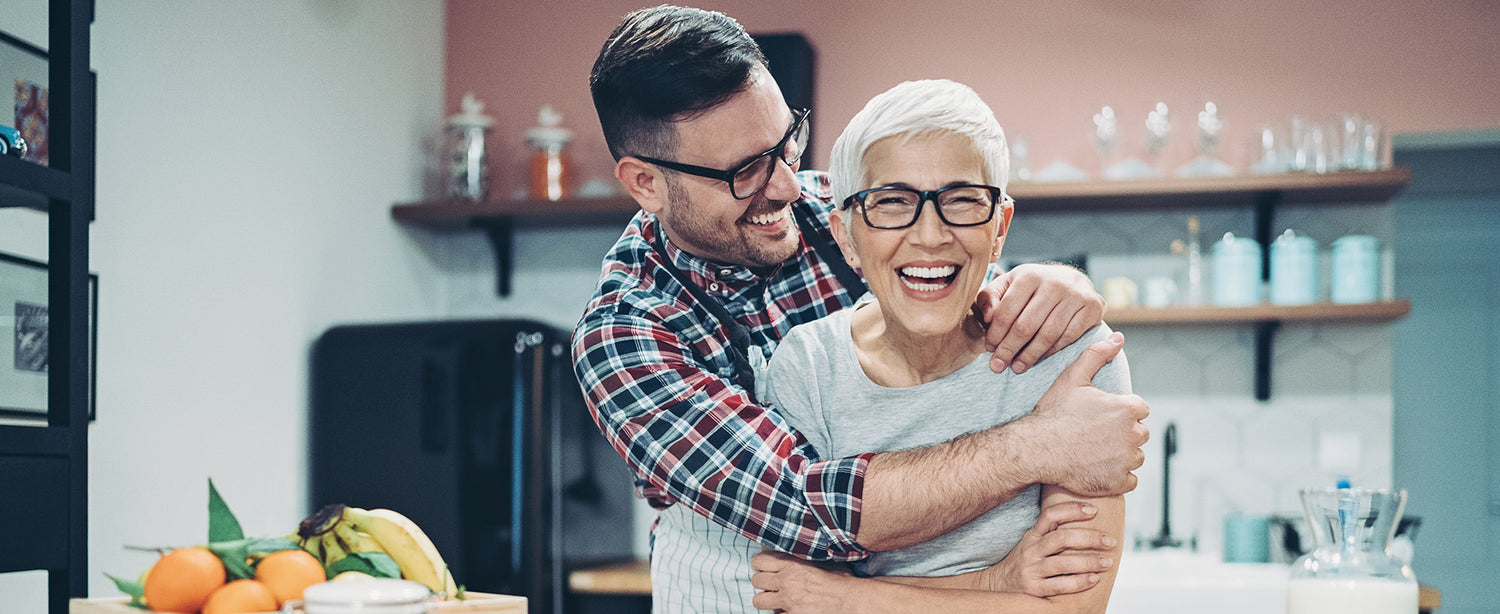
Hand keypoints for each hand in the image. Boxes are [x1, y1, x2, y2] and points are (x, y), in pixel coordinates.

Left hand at [751, 551, 857, 613]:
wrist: (850, 602)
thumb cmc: (842, 581)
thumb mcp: (824, 561)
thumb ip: (808, 556)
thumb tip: (803, 548)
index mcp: (793, 564)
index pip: (760, 560)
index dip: (760, 564)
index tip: (765, 567)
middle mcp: (786, 581)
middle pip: (756, 580)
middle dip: (762, 582)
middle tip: (770, 584)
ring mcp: (787, 600)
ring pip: (758, 601)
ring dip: (765, 600)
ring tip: (774, 599)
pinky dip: (779, 613)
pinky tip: (787, 611)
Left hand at [977, 263, 1104, 373]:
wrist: (1072, 280)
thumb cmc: (1033, 286)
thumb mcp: (1008, 284)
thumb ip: (990, 297)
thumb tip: (987, 317)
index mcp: (1029, 275)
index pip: (1006, 311)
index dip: (995, 334)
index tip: (989, 349)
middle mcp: (1054, 283)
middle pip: (1026, 325)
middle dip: (1009, 349)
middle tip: (998, 365)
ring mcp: (1075, 295)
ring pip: (1048, 334)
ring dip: (1030, 355)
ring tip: (1017, 367)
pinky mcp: (1092, 308)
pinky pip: (1068, 337)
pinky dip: (1051, 351)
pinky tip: (1039, 358)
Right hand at [977, 501, 1116, 595]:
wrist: (996, 586)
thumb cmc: (1024, 563)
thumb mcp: (1032, 543)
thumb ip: (1052, 534)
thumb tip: (1087, 521)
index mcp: (1032, 536)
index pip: (1050, 516)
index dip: (1072, 510)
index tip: (1094, 510)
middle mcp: (1031, 550)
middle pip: (1061, 538)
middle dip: (1089, 537)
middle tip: (1110, 540)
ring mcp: (1031, 570)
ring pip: (1062, 563)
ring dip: (1088, 561)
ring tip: (1108, 562)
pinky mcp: (1033, 589)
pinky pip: (1059, 585)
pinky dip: (1078, 582)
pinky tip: (1094, 580)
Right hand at [1021, 332, 1147, 494]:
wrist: (1036, 448)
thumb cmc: (1053, 413)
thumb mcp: (1072, 378)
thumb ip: (1097, 355)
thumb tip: (1118, 337)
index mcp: (1126, 408)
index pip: (1140, 409)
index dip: (1120, 412)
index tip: (1101, 417)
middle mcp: (1132, 434)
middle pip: (1139, 433)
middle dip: (1123, 434)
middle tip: (1095, 435)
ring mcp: (1126, 460)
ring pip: (1135, 457)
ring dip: (1121, 455)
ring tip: (1094, 451)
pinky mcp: (1119, 482)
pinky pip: (1129, 480)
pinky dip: (1117, 476)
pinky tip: (1097, 468)